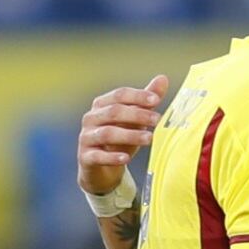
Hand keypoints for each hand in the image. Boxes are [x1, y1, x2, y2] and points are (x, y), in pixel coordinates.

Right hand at [76, 75, 168, 195]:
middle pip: (114, 112)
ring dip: (130, 135)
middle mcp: (91, 118)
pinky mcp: (85, 157)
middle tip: (157, 120)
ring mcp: (86, 137)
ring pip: (107, 133)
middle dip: (137, 115)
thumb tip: (163, 78)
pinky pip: (98, 156)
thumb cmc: (120, 141)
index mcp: (102, 104)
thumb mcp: (135, 121)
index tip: (156, 100)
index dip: (138, 96)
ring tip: (149, 139)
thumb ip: (146, 102)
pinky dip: (112, 157)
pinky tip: (126, 158)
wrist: (102, 170)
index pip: (120, 94)